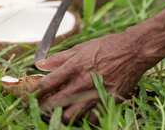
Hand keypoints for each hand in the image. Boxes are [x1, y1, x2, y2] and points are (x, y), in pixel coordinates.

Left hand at [35, 32, 150, 122]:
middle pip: (55, 104)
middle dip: (45, 108)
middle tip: (42, 108)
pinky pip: (91, 118)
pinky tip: (81, 112)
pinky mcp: (108, 102)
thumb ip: (59, 58)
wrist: (134, 51)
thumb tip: (40, 65)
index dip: (34, 93)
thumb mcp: (81, 48)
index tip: (30, 96)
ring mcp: (95, 95)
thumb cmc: (108, 46)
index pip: (46, 85)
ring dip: (62, 115)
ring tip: (60, 112)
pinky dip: (84, 118)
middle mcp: (82, 83)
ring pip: (70, 116)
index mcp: (74, 67)